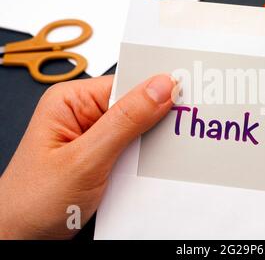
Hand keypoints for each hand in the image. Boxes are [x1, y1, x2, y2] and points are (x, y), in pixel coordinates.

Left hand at [0, 74, 175, 238]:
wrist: (20, 239)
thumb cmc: (33, 201)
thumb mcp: (86, 159)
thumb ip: (126, 122)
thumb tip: (161, 87)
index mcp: (72, 101)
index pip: (126, 83)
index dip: (158, 91)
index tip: (187, 100)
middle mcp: (83, 114)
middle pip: (136, 107)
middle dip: (158, 122)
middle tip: (181, 135)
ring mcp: (94, 137)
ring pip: (138, 131)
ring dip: (152, 146)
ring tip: (159, 162)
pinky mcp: (102, 157)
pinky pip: (133, 151)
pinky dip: (145, 161)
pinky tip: (150, 171)